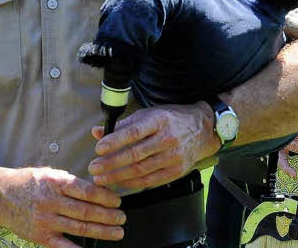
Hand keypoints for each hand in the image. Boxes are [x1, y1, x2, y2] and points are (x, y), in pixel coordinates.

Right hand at [0, 166, 123, 247]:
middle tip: (122, 218)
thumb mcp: (51, 174)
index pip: (87, 191)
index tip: (118, 200)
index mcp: (56, 182)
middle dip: (108, 216)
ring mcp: (44, 221)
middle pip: (86, 211)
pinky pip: (62, 245)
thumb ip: (72, 182)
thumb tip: (98, 190)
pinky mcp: (39, 236)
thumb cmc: (29, 182)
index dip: (106, 197)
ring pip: (79, 228)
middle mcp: (50, 202)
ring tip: (117, 232)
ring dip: (101, 231)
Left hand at [88, 102, 219, 191]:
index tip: (99, 148)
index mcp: (160, 120)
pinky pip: (151, 180)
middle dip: (111, 163)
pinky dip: (133, 183)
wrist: (204, 129)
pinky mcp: (177, 170)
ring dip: (118, 176)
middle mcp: (168, 138)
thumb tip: (97, 132)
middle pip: (135, 154)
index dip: (115, 141)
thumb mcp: (150, 115)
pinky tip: (120, 183)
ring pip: (141, 170)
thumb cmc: (172, 119)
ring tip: (101, 179)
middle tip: (93, 168)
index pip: (134, 132)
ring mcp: (174, 156)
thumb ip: (123, 125)